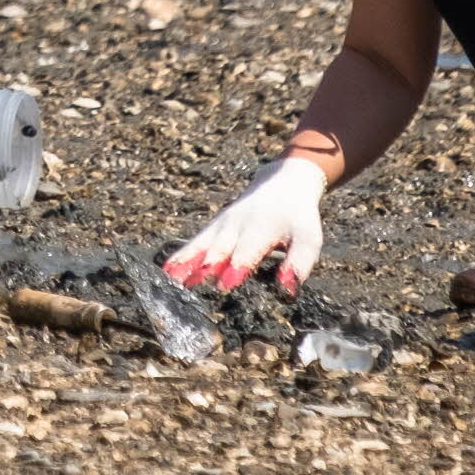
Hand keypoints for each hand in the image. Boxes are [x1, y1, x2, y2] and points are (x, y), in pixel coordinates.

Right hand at [167, 153, 327, 294]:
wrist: (282, 183)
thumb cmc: (297, 219)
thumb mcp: (308, 240)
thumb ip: (298, 265)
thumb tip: (287, 290)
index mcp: (261, 230)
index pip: (246, 252)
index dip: (235, 268)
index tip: (223, 286)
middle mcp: (237, 226)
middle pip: (218, 249)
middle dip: (204, 269)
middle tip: (188, 290)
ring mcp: (222, 225)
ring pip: (202, 245)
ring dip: (186, 263)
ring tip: (170, 281)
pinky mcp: (213, 226)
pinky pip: (195, 242)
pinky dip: (181, 255)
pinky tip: (167, 270)